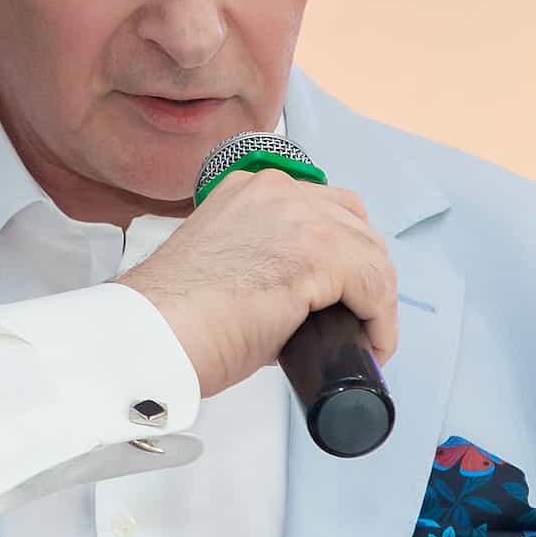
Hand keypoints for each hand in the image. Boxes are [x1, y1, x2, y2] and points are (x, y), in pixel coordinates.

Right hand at [122, 170, 397, 396]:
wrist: (154, 334)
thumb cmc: (174, 318)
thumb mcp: (224, 266)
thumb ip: (263, 264)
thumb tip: (301, 305)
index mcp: (250, 189)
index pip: (323, 210)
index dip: (342, 256)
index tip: (341, 297)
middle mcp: (278, 191)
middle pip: (355, 226)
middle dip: (363, 274)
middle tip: (356, 319)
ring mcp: (301, 216)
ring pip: (372, 256)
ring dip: (375, 300)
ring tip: (364, 339)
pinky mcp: (319, 253)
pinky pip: (376, 287)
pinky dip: (381, 322)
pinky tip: (371, 347)